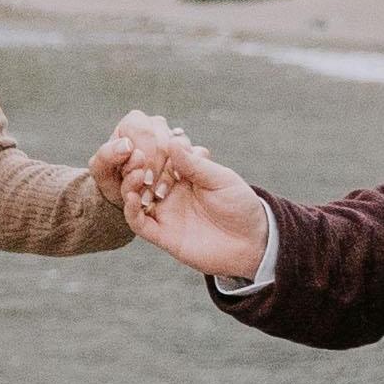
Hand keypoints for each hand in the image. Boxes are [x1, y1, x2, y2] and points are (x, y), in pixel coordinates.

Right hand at [93, 114, 267, 281]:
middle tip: (137, 157)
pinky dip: (131, 210)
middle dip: (138, 165)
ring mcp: (165, 213)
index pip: (160, 157)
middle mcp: (169, 192)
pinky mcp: (163, 235)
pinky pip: (139, 223)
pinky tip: (132, 198)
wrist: (252, 242)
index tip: (149, 142)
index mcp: (184, 175)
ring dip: (131, 185)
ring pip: (136, 197)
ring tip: (136, 174)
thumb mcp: (220, 179)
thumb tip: (171, 141)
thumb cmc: (240, 206)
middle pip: (143, 176)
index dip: (154, 150)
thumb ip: (194, 164)